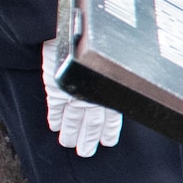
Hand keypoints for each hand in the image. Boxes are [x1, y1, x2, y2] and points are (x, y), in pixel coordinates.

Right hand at [40, 41, 121, 156]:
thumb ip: (113, 77)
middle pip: (91, 122)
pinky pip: (55, 107)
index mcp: (109, 89)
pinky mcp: (55, 88)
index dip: (108, 130)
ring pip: (72, 119)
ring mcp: (74, 92)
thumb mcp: (111, 62)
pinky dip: (55, 118)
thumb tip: (127, 81)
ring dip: (70, 133)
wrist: (70, 30)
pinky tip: (54, 127)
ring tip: (68, 144)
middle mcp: (93, 94)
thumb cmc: (94, 42)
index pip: (111, 116)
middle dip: (88, 138)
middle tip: (85, 152)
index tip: (107, 143)